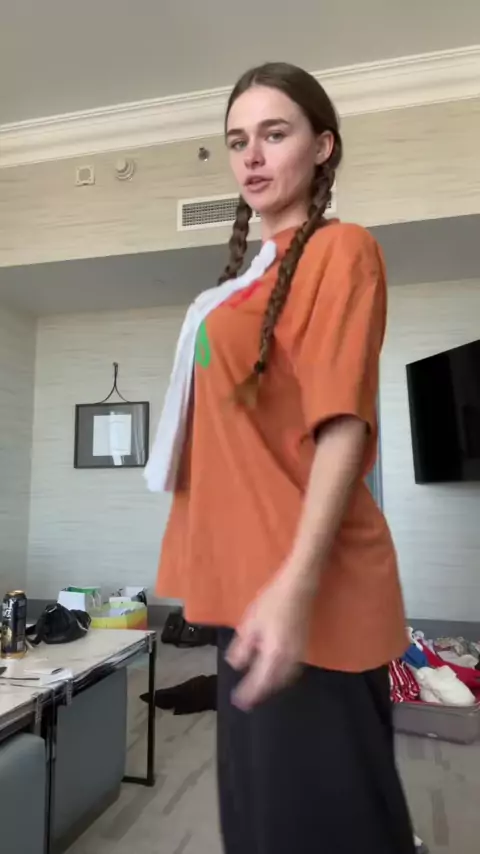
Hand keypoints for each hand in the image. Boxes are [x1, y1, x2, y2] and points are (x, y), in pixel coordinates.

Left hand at [226, 568, 312, 710]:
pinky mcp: (303, 647)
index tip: (239, 702)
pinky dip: (282, 677)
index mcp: (274, 654)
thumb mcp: (250, 623)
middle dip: (261, 692)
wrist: (298, 586)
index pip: (261, 681)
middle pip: (275, 683)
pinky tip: (275, 672)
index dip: (249, 694)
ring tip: (259, 688)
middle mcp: (289, 658)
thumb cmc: (272, 601)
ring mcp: (299, 653)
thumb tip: (237, 665)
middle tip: (247, 698)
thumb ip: (243, 647)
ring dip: (272, 685)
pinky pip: (292, 670)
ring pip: (285, 678)